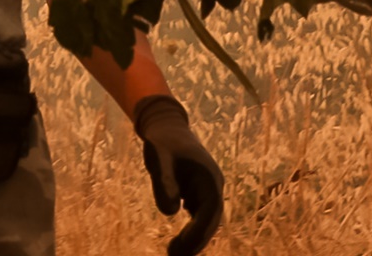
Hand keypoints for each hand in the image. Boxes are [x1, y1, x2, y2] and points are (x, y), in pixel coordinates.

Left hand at [133, 95, 223, 255]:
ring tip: (174, 254)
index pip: (210, 210)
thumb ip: (164, 183)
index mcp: (209, 177)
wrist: (165, 127)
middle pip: (212, 220)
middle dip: (197, 241)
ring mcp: (206, 190)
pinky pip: (199, 217)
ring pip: (206, 221)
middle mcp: (212, 185)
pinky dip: (191, 232)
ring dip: (194, 239)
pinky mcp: (197, 193)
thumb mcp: (159, 158)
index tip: (182, 247)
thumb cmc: (162, 141)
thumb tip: (171, 213)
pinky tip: (177, 244)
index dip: (198, 232)